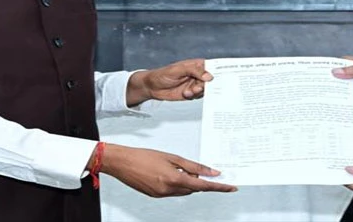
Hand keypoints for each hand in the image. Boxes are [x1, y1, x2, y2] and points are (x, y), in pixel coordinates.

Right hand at [100, 143, 237, 196]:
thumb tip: (211, 172)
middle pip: (193, 189)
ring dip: (188, 183)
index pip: (203, 186)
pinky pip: (173, 192)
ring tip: (183, 169)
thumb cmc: (144, 156)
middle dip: (201, 182)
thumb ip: (193, 166)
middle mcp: (169, 190)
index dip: (218, 187)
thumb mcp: (172, 157)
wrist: (122, 163)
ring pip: (183, 191)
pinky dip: (177, 184)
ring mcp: (161, 195)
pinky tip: (172, 174)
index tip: (230, 187)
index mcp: (174, 179)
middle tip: (207, 173)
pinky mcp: (155, 196)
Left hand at [127, 58, 211, 106]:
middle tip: (198, 87)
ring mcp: (195, 84)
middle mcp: (198, 74)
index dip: (217, 71)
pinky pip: (198, 96)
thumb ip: (194, 71)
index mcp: (197, 65)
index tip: (218, 77)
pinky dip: (192, 96)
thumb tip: (208, 76)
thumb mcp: (178, 69)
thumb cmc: (163, 74)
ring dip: (197, 92)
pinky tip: (185, 94)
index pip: (211, 66)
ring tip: (188, 91)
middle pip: (211, 81)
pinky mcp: (191, 93)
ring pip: (205, 90)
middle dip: (206, 85)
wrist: (152, 87)